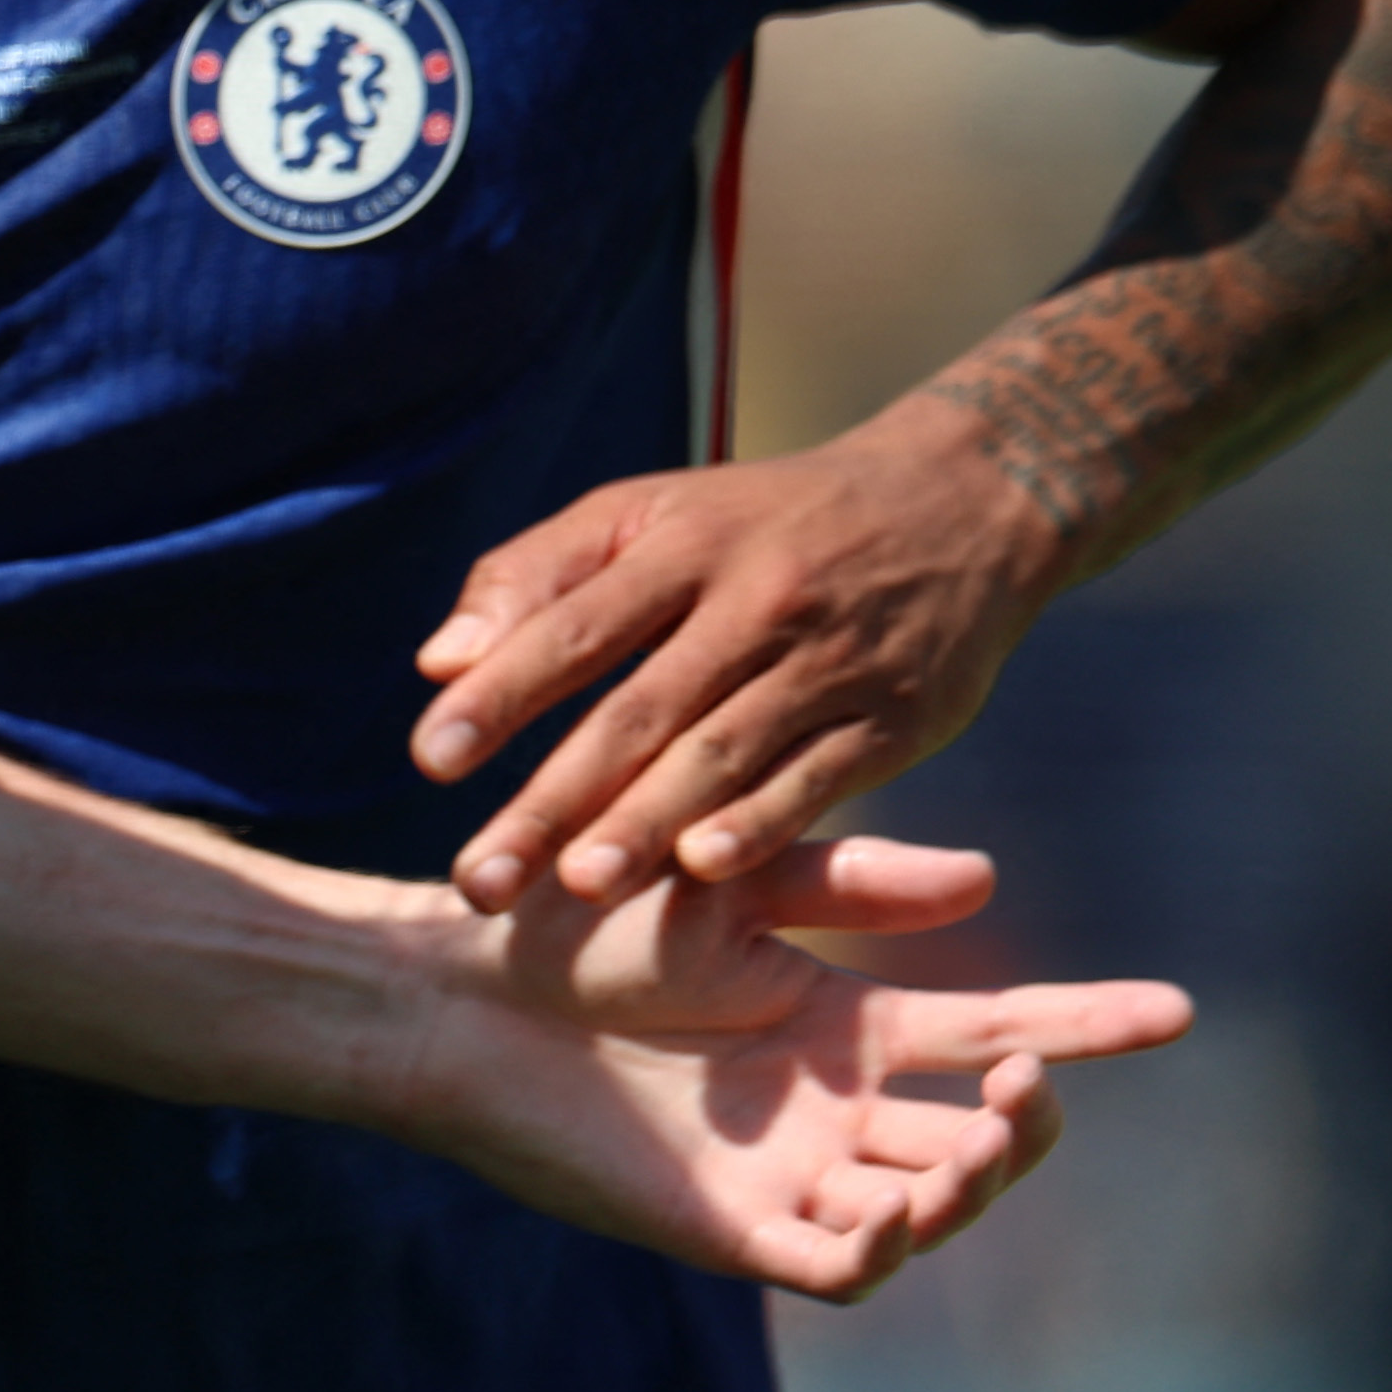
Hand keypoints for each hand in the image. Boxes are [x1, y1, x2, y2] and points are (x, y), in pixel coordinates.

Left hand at [373, 834, 1189, 1298]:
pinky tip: (895, 1217)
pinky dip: (878, 1251)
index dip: (1086, 1023)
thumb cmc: (579, 930)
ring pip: (925, 1207)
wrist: (464, 994)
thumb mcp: (729, 887)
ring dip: (966, 1185)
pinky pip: (836, 1266)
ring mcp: (790, 1173)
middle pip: (975, 1138)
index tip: (1177, 1009)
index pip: (991, 1029)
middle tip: (1028, 1082)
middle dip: (1026, 1122)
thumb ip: (849, 884)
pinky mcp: (732, 1228)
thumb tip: (988, 879)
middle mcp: (833, 1107)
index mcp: (842, 1023)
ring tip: (971, 1141)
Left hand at [411, 402, 1063, 910]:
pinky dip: (762, 823)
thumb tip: (438, 663)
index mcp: (679, 544)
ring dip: (647, 823)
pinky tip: (704, 867)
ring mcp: (827, 663)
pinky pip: (817, 779)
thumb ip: (537, 577)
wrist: (960, 504)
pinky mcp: (894, 719)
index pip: (573, 625)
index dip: (500, 692)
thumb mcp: (651, 512)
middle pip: (638, 709)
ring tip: (579, 887)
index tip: (430, 759)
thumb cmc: (762, 521)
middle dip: (553, 799)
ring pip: (722, 752)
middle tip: (482, 877)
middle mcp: (752, 603)